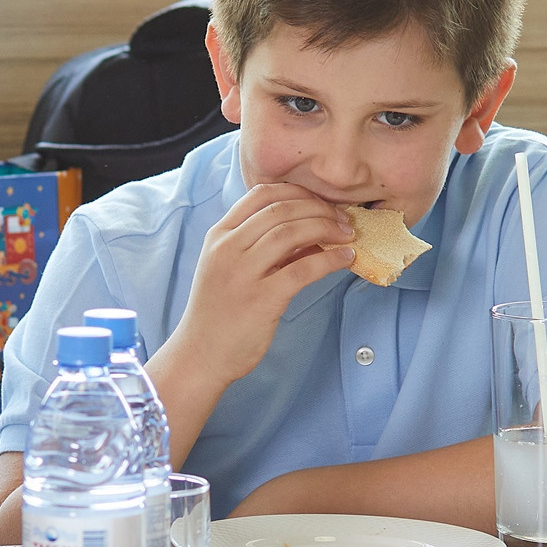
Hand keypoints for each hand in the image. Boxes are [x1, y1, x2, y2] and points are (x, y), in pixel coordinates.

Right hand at [158, 182, 352, 394]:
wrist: (200, 355)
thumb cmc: (219, 313)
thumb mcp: (230, 269)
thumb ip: (262, 247)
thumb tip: (310, 231)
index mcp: (219, 235)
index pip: (261, 194)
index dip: (298, 192)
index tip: (320, 202)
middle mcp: (228, 248)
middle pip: (281, 209)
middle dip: (320, 209)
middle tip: (343, 220)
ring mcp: (242, 273)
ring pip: (291, 232)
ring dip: (327, 229)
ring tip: (347, 236)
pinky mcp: (260, 299)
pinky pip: (302, 269)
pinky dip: (329, 260)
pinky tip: (345, 259)